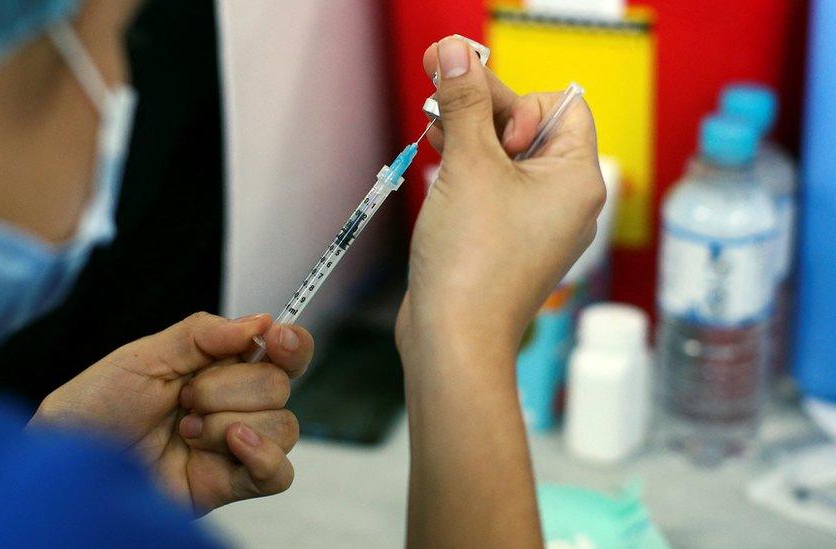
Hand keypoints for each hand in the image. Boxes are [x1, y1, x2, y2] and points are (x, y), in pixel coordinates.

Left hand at [31, 312, 313, 513]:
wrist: (71, 462)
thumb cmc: (97, 405)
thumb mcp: (145, 355)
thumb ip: (204, 334)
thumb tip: (260, 322)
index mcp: (219, 366)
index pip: (280, 352)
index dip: (291, 343)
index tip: (279, 338)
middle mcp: (234, 404)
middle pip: (279, 386)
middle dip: (229, 387)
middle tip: (184, 398)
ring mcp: (235, 445)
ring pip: (283, 425)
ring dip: (229, 422)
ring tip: (185, 431)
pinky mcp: (231, 483)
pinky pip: (280, 473)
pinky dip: (263, 455)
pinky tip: (230, 445)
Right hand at [396, 37, 604, 360]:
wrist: (454, 340)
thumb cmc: (473, 264)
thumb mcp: (468, 166)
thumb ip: (464, 103)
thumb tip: (456, 52)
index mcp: (577, 178)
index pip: (562, 106)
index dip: (518, 99)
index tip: (479, 114)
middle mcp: (565, 200)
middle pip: (529, 129)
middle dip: (483, 111)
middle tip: (441, 93)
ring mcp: (536, 224)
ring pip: (506, 159)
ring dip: (469, 137)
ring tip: (434, 128)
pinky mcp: (506, 241)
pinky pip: (493, 190)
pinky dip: (467, 171)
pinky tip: (437, 158)